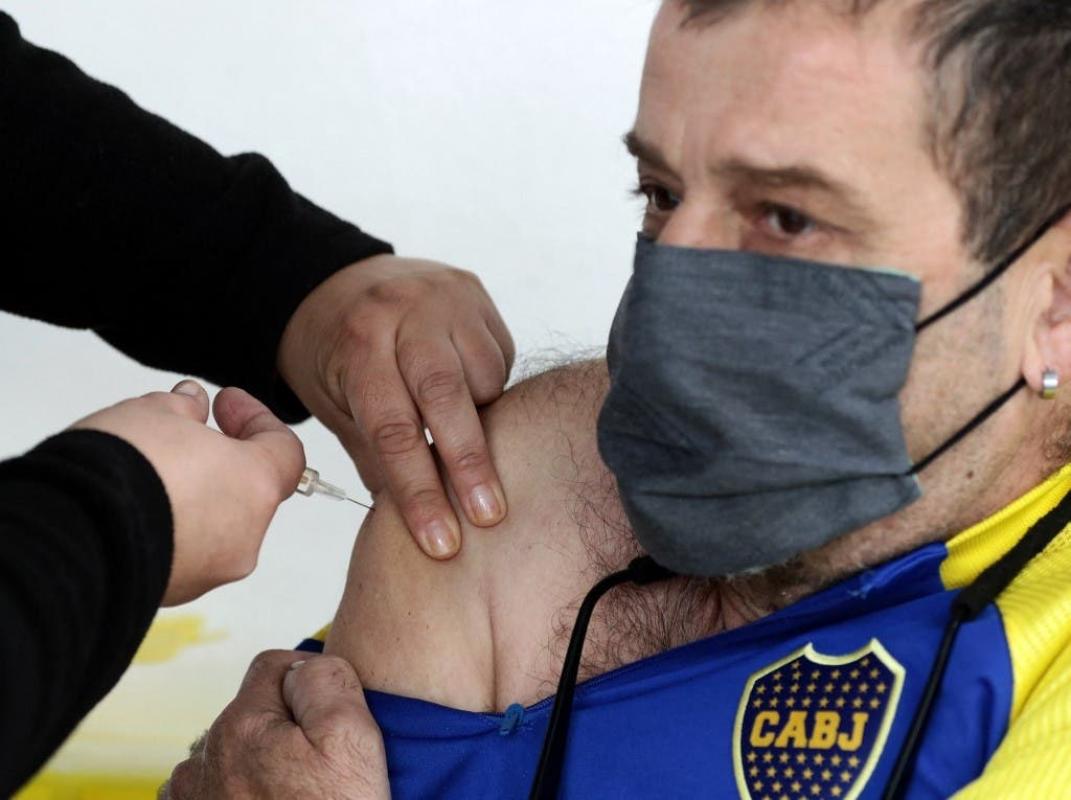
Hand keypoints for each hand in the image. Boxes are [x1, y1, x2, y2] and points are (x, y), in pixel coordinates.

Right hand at [74, 381, 304, 604]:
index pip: (284, 451)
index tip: (225, 403)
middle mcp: (245, 537)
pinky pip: (182, 552)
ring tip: (147, 469)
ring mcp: (209, 572)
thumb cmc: (124, 468)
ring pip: (215, 525)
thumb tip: (192, 404)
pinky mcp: (172, 593)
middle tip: (182, 434)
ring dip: (193, 496)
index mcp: (256, 486)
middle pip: (248, 491)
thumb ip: (183, 406)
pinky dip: (168, 528)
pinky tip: (133, 506)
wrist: (70, 533)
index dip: (257, 420)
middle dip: (219, 460)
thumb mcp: (154, 412)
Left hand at [163, 651, 389, 799]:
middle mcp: (202, 762)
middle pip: (251, 714)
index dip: (313, 685)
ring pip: (231, 756)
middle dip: (285, 730)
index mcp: (240, 727)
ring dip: (259, 767)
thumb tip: (303, 665)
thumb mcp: (352, 739)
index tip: (334, 725)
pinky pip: (214, 796)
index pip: (274, 666)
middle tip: (322, 774)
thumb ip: (325, 679)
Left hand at [279, 254, 514, 558]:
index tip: (440, 542)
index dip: (419, 491)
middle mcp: (404, 313)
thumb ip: (376, 454)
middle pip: (446, 397)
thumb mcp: (336, 402)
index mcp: (359, 344)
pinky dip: (490, 387)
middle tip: (488, 516)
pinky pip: (499, 354)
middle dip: (469, 464)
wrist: (341, 280)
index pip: (393, 429)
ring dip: (482, 420)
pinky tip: (472, 397)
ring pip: (484, 375)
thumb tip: (413, 520)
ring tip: (467, 439)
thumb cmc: (335, 351)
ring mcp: (445, 297)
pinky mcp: (475, 291)